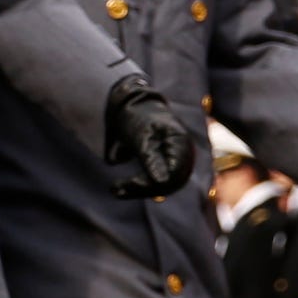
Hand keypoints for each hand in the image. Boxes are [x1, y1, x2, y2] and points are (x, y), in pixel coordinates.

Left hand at [101, 80, 197, 199]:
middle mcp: (183, 155)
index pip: (174, 174)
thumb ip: (151, 158)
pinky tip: (118, 189)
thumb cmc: (137, 118)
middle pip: (169, 183)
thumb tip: (162, 182)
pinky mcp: (164, 167)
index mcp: (180, 143)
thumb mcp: (141, 136)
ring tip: (114, 190)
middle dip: (143, 189)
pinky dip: (137, 187)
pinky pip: (155, 183)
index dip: (153, 183)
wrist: (131, 107)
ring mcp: (175, 162)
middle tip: (116, 189)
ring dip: (139, 191)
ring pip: (162, 186)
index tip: (130, 184)